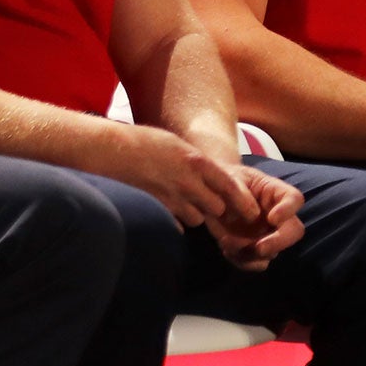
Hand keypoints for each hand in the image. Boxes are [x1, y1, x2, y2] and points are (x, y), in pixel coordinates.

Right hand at [93, 123, 254, 229]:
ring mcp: (171, 197)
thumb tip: (210, 173)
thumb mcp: (179, 146)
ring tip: (189, 206)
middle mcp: (188, 182)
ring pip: (197, 218)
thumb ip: (197, 162)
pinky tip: (172, 213)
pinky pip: (175, 223)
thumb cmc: (145, 142)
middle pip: (216, 207)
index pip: (230, 186)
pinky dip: (177, 221)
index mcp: (197, 162)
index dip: (243, 201)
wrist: (112, 150)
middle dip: (218, 209)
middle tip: (216, 207)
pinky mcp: (156, 207)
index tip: (253, 211)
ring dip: (197, 215)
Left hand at [205, 164, 304, 270]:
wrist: (208, 194)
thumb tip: (254, 215)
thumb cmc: (223, 180)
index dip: (288, 210)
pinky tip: (227, 249)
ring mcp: (267, 235)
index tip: (273, 218)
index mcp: (276, 193)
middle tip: (259, 248)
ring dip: (251, 254)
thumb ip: (240, 192)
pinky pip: (256, 263)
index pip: (294, 199)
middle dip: (278, 242)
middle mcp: (278, 216)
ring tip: (226, 242)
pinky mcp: (253, 249)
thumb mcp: (229, 178)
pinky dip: (242, 261)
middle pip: (294, 231)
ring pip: (273, 252)